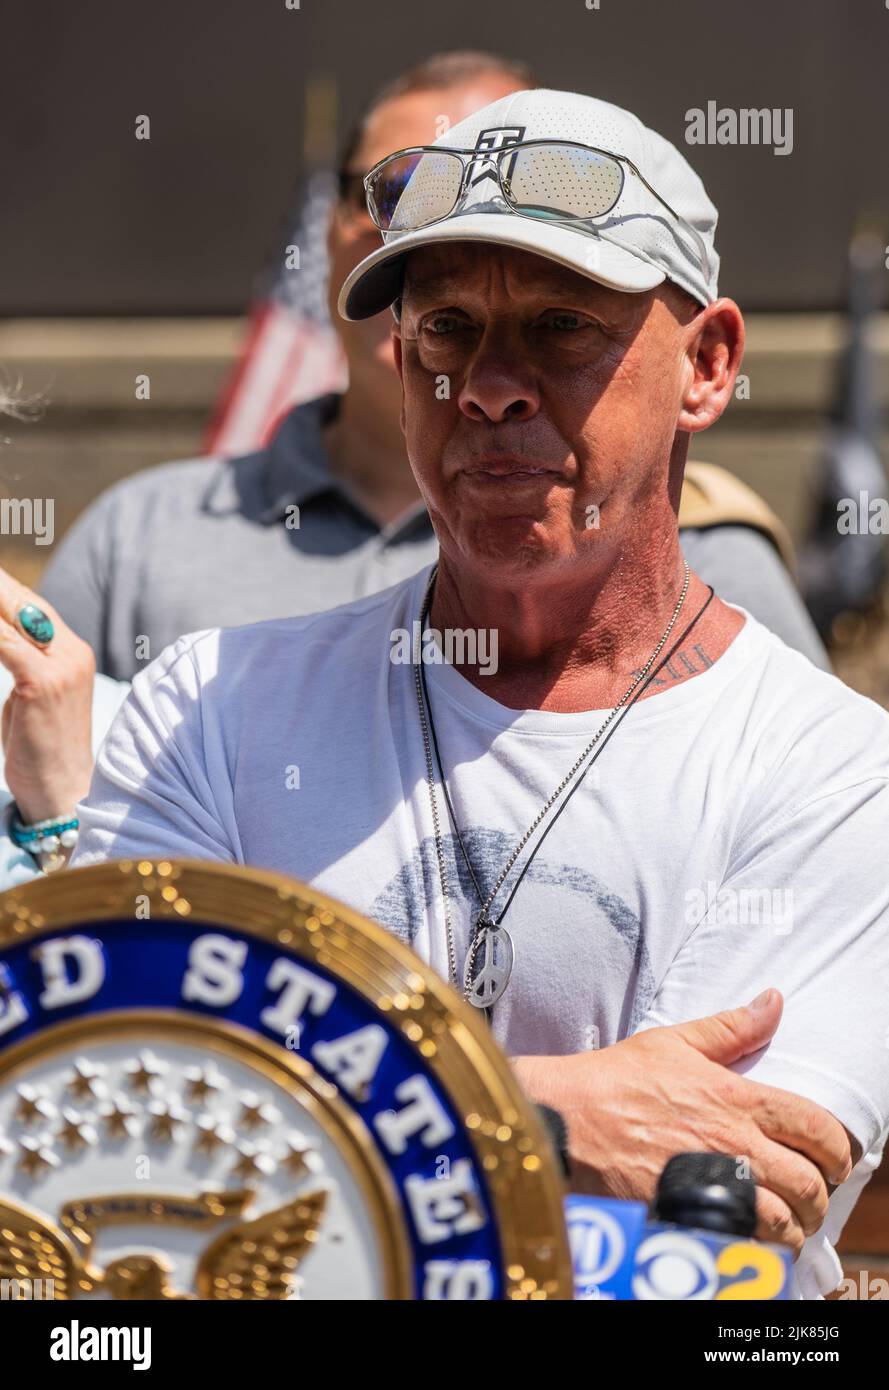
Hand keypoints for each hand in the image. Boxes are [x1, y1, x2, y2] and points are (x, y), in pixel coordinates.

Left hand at [0, 567, 94, 823]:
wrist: (64, 790)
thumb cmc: (42, 747)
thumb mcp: (33, 695)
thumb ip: (20, 660)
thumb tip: (1, 635)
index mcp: (73, 652)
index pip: (31, 604)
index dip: (2, 588)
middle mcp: (72, 652)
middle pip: (21, 602)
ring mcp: (61, 666)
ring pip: (10, 616)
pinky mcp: (43, 684)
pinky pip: (4, 641)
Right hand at [513, 989, 853, 1257]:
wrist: (565, 1120)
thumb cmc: (613, 1079)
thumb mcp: (673, 1042)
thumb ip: (730, 1028)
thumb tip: (774, 1002)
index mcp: (735, 1099)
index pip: (816, 1126)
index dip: (837, 1147)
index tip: (832, 1157)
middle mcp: (732, 1144)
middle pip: (808, 1183)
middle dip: (819, 1196)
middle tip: (811, 1196)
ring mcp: (712, 1184)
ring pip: (782, 1223)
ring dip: (792, 1227)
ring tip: (785, 1222)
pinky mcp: (688, 1215)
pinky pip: (742, 1243)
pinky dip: (755, 1246)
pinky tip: (747, 1235)